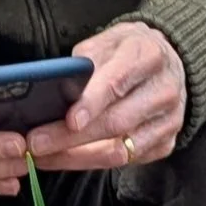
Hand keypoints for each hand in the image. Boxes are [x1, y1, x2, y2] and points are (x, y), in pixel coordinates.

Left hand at [26, 21, 186, 174]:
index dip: (91, 104)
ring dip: (77, 157)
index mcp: (147, 55)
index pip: (117, 83)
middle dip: (71, 138)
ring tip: (44, 157)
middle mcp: (164, 90)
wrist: (168, 60)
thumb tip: (53, 92)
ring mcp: (169, 120)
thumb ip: (83, 64)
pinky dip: (93, 163)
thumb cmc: (127, 51)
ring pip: (120, 150)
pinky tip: (67, 158)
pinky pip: (127, 161)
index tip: (69, 120)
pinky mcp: (166, 143)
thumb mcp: (105, 42)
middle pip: (116, 123)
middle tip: (36, 144)